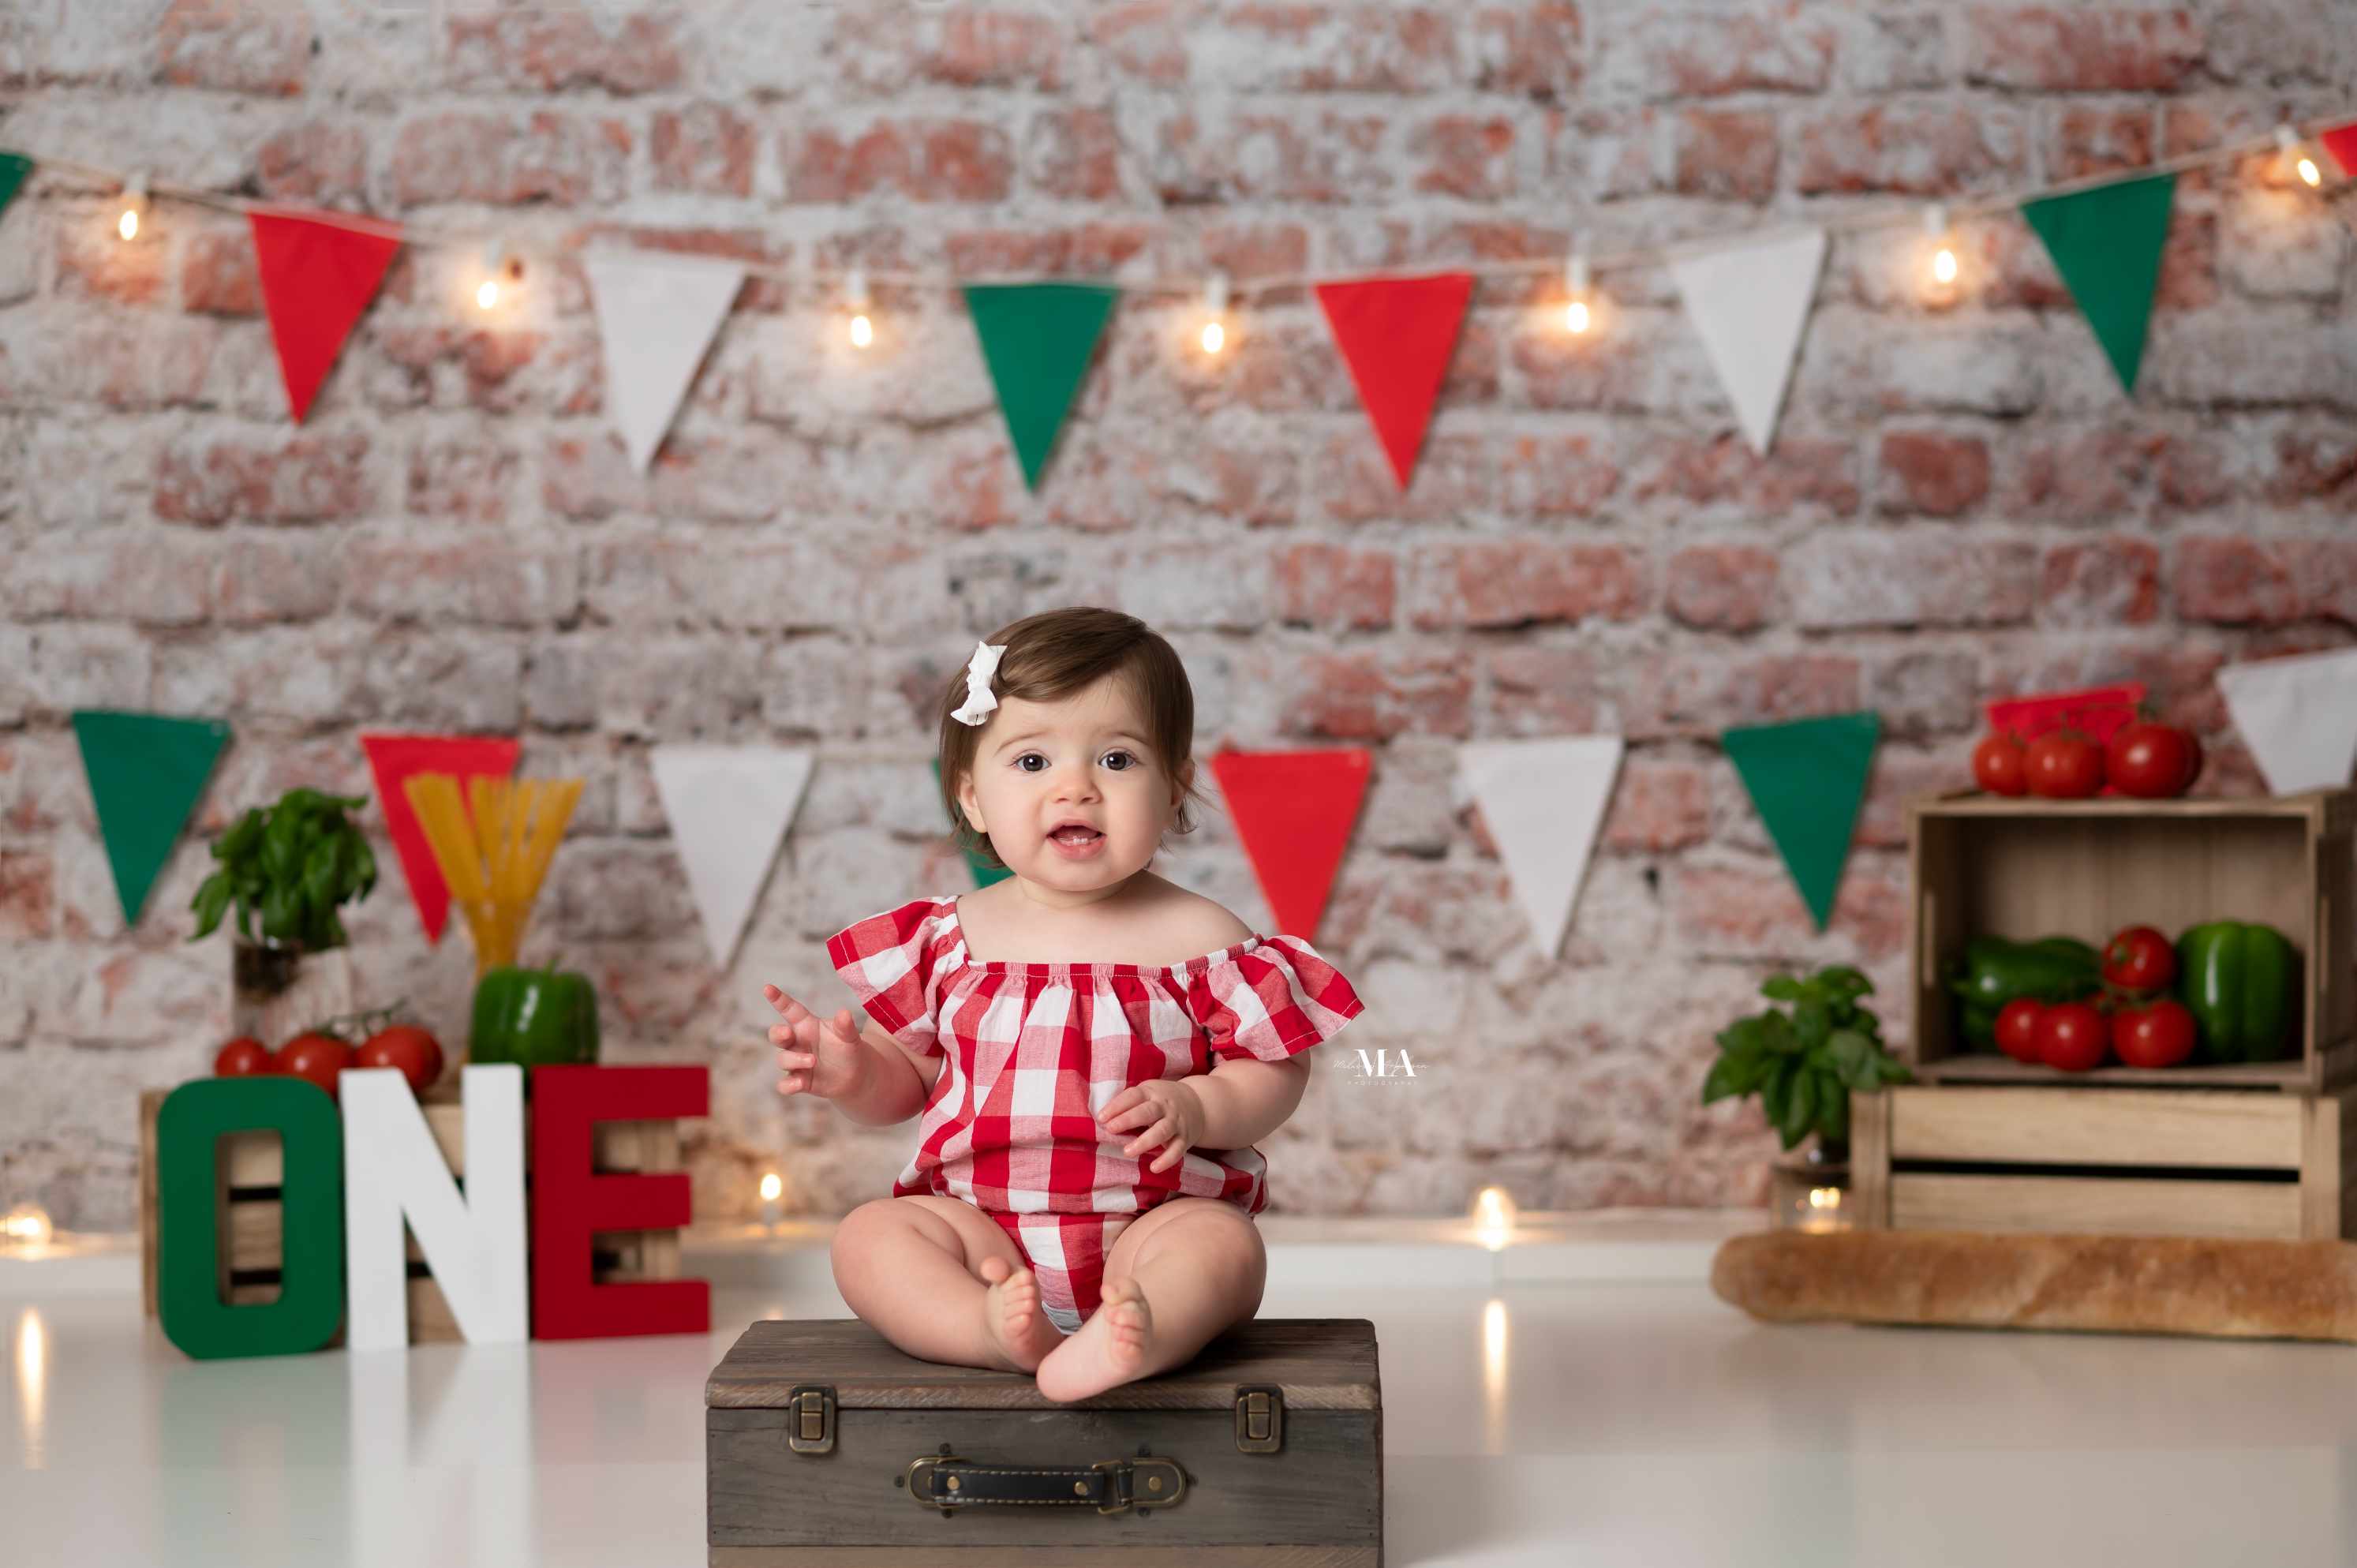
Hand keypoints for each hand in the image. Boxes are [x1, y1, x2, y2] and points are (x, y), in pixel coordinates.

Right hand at [764, 984, 869, 1101]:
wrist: (857, 1075)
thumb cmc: (848, 1048)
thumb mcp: (849, 1036)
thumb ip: (845, 1026)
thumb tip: (845, 1013)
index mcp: (807, 1025)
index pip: (789, 1009)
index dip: (778, 999)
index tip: (767, 988)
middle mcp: (798, 1042)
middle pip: (777, 1035)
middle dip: (777, 1033)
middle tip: (788, 1033)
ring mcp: (797, 1062)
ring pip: (782, 1059)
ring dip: (794, 1060)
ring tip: (813, 1061)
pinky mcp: (800, 1081)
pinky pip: (785, 1085)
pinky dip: (788, 1085)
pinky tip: (798, 1084)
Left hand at [1098, 1079, 1206, 1174]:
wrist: (1199, 1104)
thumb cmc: (1161, 1102)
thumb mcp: (1147, 1094)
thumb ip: (1128, 1104)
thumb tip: (1100, 1120)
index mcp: (1151, 1093)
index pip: (1133, 1096)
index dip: (1117, 1106)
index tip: (1101, 1118)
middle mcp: (1165, 1106)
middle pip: (1147, 1111)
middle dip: (1128, 1120)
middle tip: (1110, 1129)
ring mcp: (1176, 1122)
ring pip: (1162, 1130)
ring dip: (1145, 1141)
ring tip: (1127, 1152)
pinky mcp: (1185, 1138)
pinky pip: (1177, 1149)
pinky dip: (1167, 1159)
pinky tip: (1154, 1168)